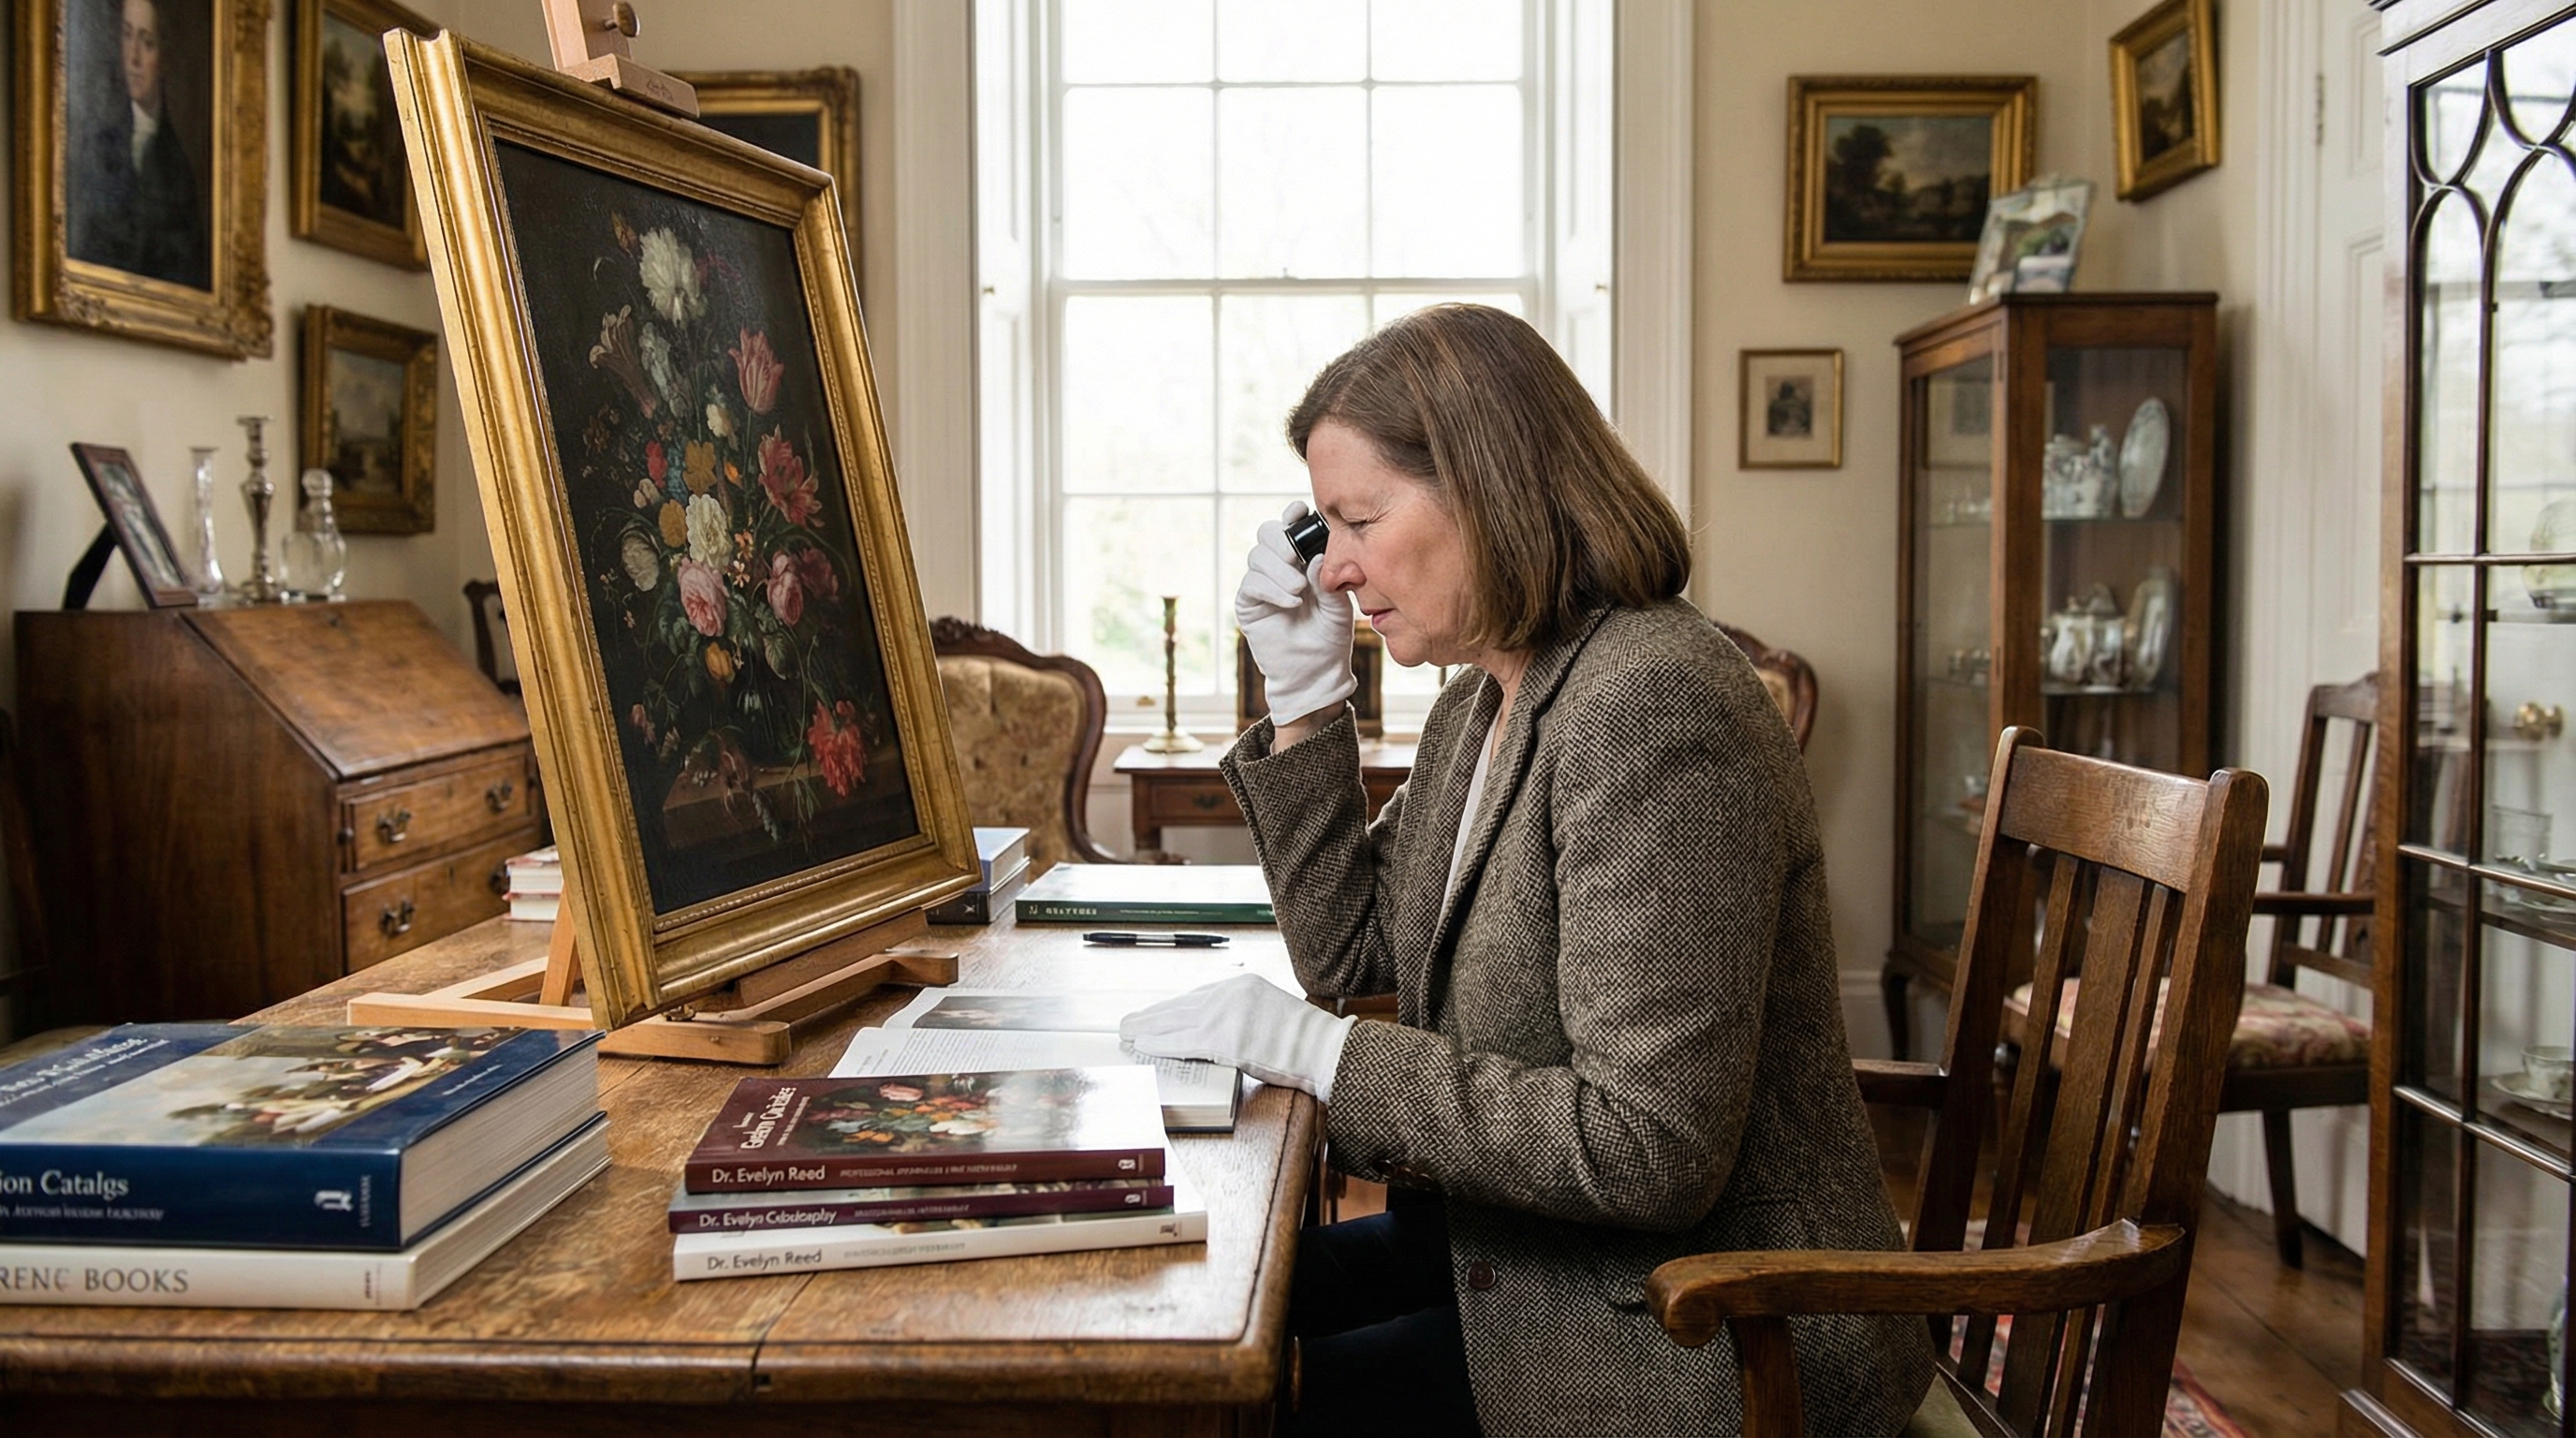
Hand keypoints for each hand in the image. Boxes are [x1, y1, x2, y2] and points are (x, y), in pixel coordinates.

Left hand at [1119, 974, 1355, 1101]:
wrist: (1323, 1049)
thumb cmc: (1304, 1041)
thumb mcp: (1271, 1013)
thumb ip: (1243, 1015)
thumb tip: (1218, 1031)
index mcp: (1242, 984)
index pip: (1198, 997)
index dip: (1173, 1008)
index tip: (1156, 1014)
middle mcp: (1230, 993)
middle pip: (1181, 1006)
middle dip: (1153, 1016)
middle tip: (1129, 1022)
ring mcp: (1226, 1015)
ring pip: (1176, 1022)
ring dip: (1147, 1030)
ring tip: (1126, 1033)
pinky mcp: (1224, 1039)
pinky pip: (1183, 1042)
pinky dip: (1160, 1045)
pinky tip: (1143, 1047)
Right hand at [1234, 500, 1354, 725]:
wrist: (1316, 671)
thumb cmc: (1331, 636)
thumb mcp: (1339, 604)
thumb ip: (1328, 578)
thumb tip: (1317, 555)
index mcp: (1303, 559)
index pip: (1291, 526)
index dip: (1292, 515)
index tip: (1301, 511)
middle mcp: (1279, 566)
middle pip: (1266, 533)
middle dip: (1280, 539)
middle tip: (1295, 556)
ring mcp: (1262, 584)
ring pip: (1257, 556)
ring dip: (1279, 570)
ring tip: (1299, 591)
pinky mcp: (1249, 604)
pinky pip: (1251, 584)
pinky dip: (1271, 589)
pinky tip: (1291, 603)